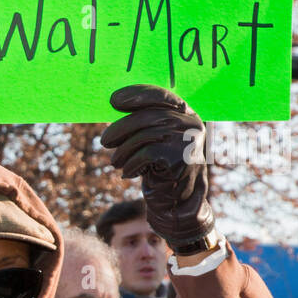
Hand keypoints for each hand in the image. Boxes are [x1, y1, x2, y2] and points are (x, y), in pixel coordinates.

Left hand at [100, 84, 215, 251]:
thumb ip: (144, 122)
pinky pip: (147, 154)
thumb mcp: (153, 140)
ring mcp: (189, 141)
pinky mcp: (182, 159)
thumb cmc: (160, 167)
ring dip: (124, 150)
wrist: (177, 202)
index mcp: (187, 114)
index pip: (162, 95)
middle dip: (122, 128)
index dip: (137, 95)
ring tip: (115, 162)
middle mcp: (192, 124)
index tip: (113, 100)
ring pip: (146, 136)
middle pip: (150, 116)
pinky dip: (132, 164)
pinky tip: (128, 173)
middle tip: (104, 141)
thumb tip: (114, 102)